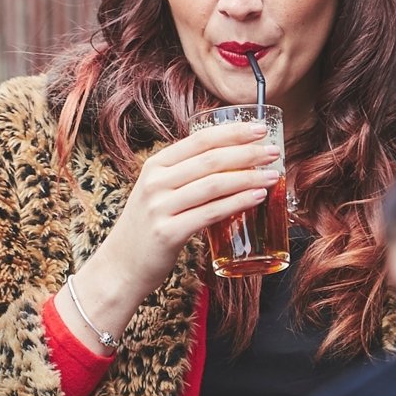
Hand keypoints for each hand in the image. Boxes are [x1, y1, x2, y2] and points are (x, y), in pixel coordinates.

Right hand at [54, 120, 279, 352]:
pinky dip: (238, 203)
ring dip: (248, 177)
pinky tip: (257, 198)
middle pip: (210, 159)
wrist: (121, 266)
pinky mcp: (169, 232)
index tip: (259, 128)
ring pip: (214, 185)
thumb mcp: (158, 192)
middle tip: (274, 151)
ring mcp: (160, 207)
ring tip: (273, 174)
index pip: (199, 140)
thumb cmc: (148, 227)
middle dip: (247, 152)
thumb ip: (184, 175)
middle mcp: (156, 182)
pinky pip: (211, 213)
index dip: (232, 132)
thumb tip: (231, 161)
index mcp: (155, 165)